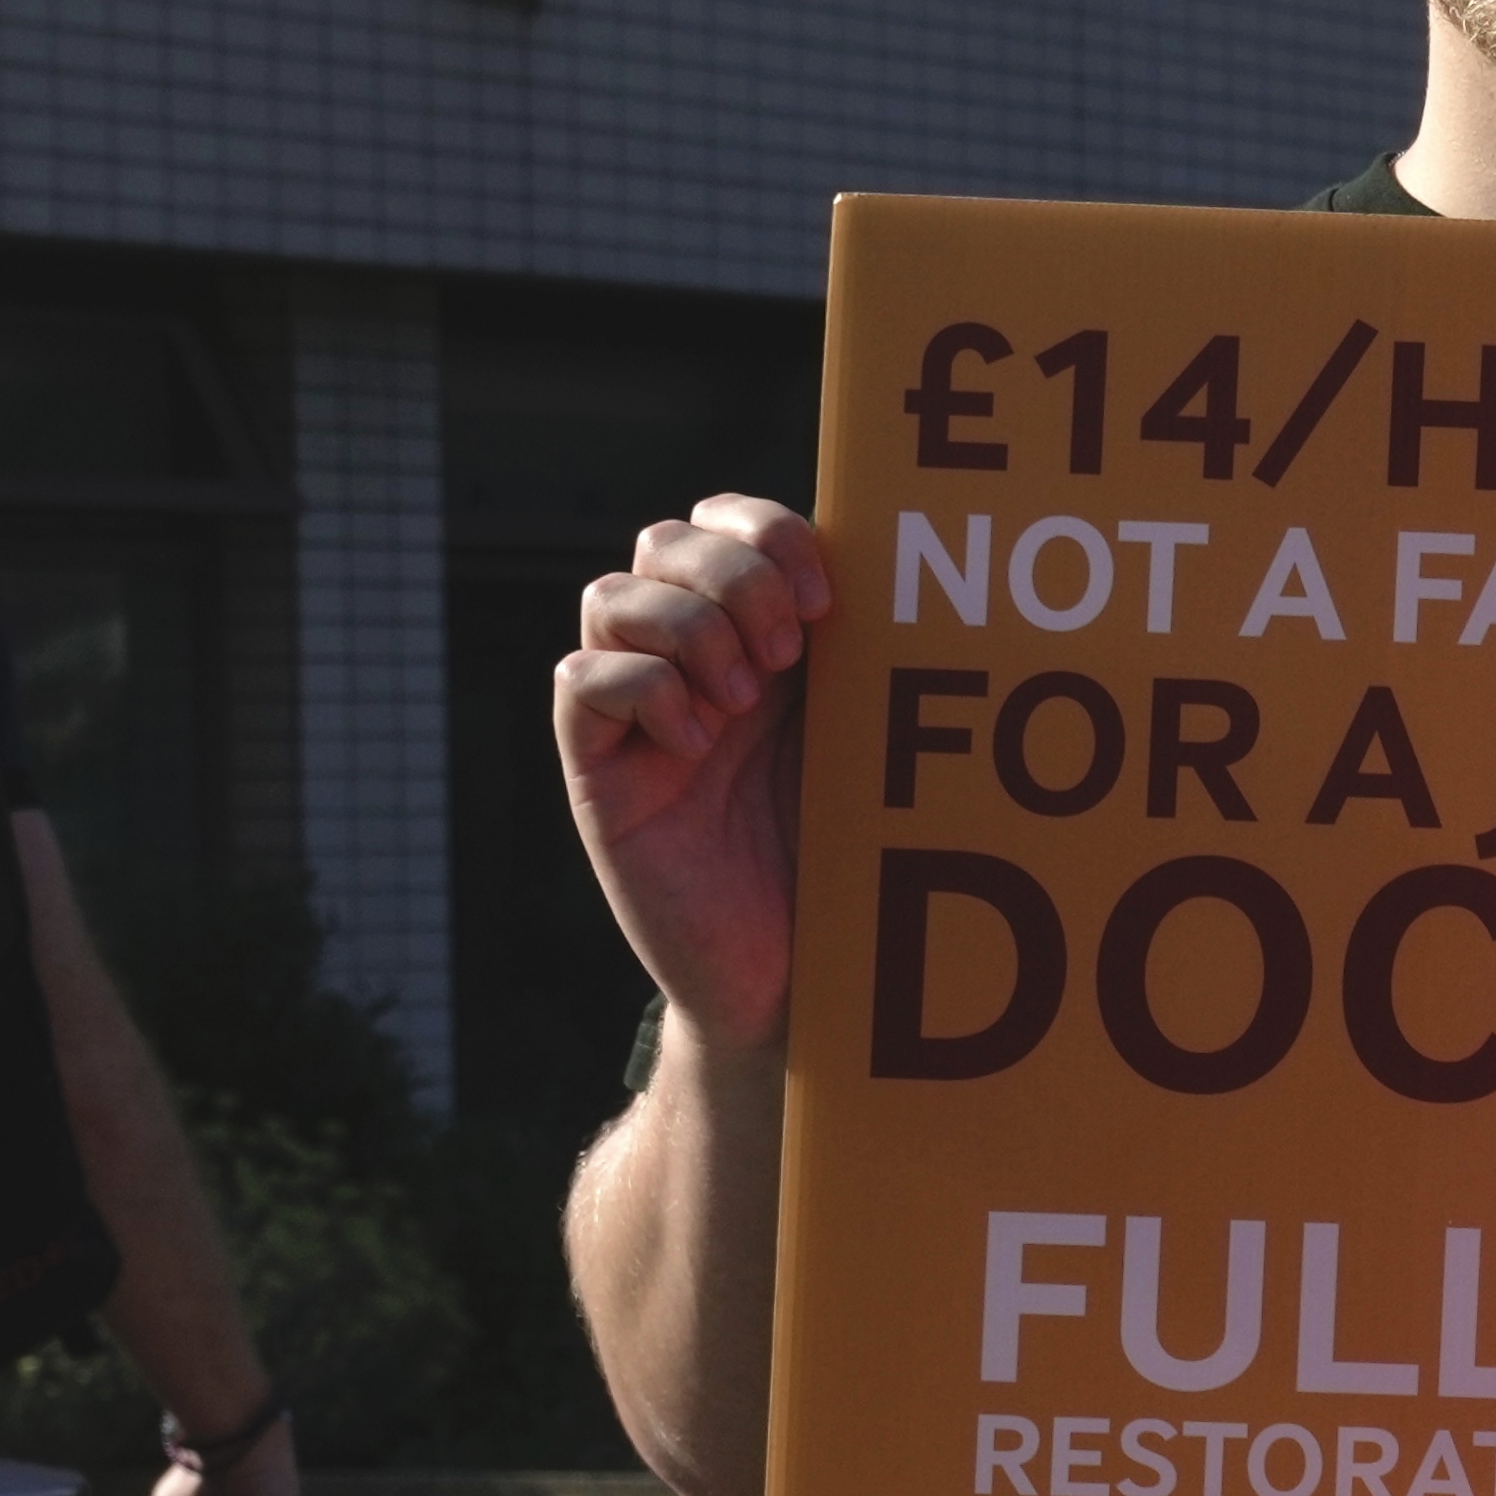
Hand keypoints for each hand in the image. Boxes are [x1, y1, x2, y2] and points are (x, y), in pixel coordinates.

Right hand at [559, 494, 834, 1056]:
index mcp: (764, 635)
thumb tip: (915, 577)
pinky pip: (580, 678)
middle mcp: (692, 660)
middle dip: (730, 576)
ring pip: (611, 595)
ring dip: (686, 630)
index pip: (730, 522)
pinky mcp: (598, 767)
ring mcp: (639, 711)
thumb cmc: (854, 858)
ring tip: (742, 703)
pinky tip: (694, 744)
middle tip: (788, 654)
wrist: (803, 974)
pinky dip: (641, 690)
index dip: (766, 531)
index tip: (827, 599)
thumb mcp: (874, 743)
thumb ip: (873, 660)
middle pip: (665, 540)